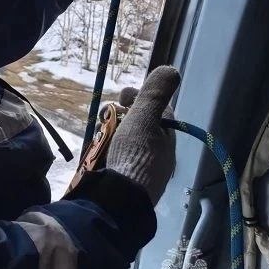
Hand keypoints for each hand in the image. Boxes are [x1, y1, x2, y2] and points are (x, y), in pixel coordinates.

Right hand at [106, 66, 180, 205]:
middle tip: (106, 114)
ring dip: (111, 130)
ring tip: (99, 131)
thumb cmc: (133, 155)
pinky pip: (116, 157)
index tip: (123, 95)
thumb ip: (154, 94)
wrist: (117, 198)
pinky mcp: (123, 181)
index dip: (141, 97)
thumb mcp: (145, 118)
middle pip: (139, 125)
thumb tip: (171, 69)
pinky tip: (97, 150)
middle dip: (121, 114)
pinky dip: (107, 148)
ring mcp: (140, 170)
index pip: (158, 110)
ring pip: (125, 141)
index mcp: (167, 141)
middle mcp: (158, 156)